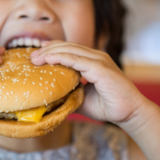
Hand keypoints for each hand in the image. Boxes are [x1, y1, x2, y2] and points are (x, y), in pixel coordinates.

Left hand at [29, 41, 151, 127]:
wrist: (128, 113)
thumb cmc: (107, 106)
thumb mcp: (81, 98)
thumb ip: (68, 93)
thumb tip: (50, 97)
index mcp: (92, 61)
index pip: (68, 50)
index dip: (51, 50)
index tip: (35, 56)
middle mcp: (96, 57)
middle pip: (66, 47)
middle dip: (46, 50)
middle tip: (30, 56)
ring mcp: (99, 61)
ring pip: (69, 50)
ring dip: (50, 53)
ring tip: (34, 58)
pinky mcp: (100, 68)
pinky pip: (76, 59)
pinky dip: (61, 58)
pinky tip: (48, 59)